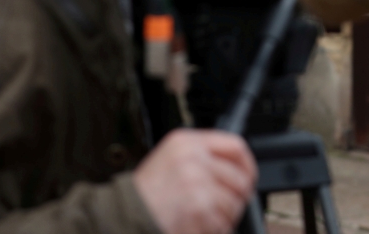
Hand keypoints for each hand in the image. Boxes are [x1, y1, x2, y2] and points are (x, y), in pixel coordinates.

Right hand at [134, 129, 257, 233]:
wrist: (120, 217)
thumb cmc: (143, 194)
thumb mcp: (169, 159)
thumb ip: (200, 157)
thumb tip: (235, 168)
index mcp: (187, 142)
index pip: (235, 146)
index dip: (247, 165)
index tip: (248, 177)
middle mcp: (194, 159)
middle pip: (240, 178)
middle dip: (237, 199)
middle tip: (226, 208)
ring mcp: (198, 184)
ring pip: (233, 204)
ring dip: (224, 218)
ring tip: (204, 220)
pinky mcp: (199, 209)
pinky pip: (222, 224)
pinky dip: (215, 230)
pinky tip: (197, 228)